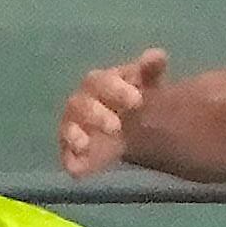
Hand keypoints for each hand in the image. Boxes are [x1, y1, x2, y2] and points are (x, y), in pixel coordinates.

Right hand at [62, 49, 167, 177]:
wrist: (130, 126)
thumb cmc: (134, 98)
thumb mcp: (147, 85)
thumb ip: (150, 72)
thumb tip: (158, 55)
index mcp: (100, 84)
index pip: (101, 81)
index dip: (116, 89)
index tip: (137, 100)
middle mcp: (83, 103)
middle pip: (81, 104)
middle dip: (96, 114)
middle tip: (116, 126)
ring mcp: (75, 126)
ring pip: (69, 128)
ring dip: (76, 135)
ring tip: (86, 144)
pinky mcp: (74, 152)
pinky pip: (67, 156)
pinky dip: (71, 162)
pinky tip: (78, 171)